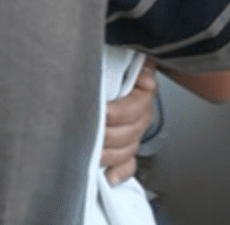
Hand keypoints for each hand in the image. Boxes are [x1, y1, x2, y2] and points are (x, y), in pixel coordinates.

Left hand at [101, 59, 156, 184]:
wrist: (117, 61)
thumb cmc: (115, 57)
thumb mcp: (120, 53)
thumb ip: (134, 64)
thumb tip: (145, 78)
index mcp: (143, 91)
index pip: (132, 109)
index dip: (115, 113)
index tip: (100, 113)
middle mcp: (142, 113)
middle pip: (128, 134)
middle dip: (105, 136)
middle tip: (85, 134)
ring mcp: (136, 129)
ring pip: (127, 150)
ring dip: (108, 154)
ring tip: (89, 153)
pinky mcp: (129, 142)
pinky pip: (129, 162)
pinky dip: (120, 171)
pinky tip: (109, 177)